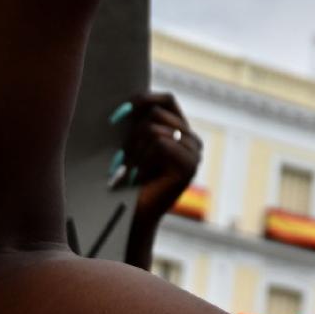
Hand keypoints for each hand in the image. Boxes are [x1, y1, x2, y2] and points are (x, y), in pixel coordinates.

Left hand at [109, 92, 202, 222]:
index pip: (168, 100)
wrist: (133, 214)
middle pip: (157, 114)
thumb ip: (141, 120)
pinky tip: (137, 177)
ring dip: (134, 150)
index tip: (120, 113)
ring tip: (128, 170)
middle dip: (132, 134)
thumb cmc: (129, 178)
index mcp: (182, 131)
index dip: (144, 99)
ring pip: (155, 129)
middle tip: (121, 158)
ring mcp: (194, 154)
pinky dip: (142, 160)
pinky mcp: (189, 167)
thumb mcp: (136, 142)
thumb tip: (130, 99)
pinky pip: (160, 144)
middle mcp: (193, 140)